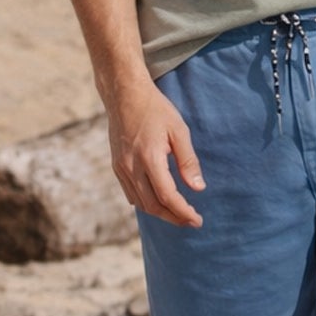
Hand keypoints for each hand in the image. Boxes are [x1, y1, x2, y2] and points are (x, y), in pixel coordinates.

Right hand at [107, 81, 205, 226]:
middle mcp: (132, 167)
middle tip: (191, 221)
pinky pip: (130, 194)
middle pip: (153, 206)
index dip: (183, 212)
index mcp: (150, 158)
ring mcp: (121, 168)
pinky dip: (145, 203)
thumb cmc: (156, 109)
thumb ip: (188, 161)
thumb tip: (198, 188)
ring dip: (160, 213)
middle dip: (173, 217)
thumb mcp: (179, 131)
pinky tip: (158, 202)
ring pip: (140, 203)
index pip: (168, 196)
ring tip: (178, 214)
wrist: (125, 95)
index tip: (197, 220)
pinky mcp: (117, 166)